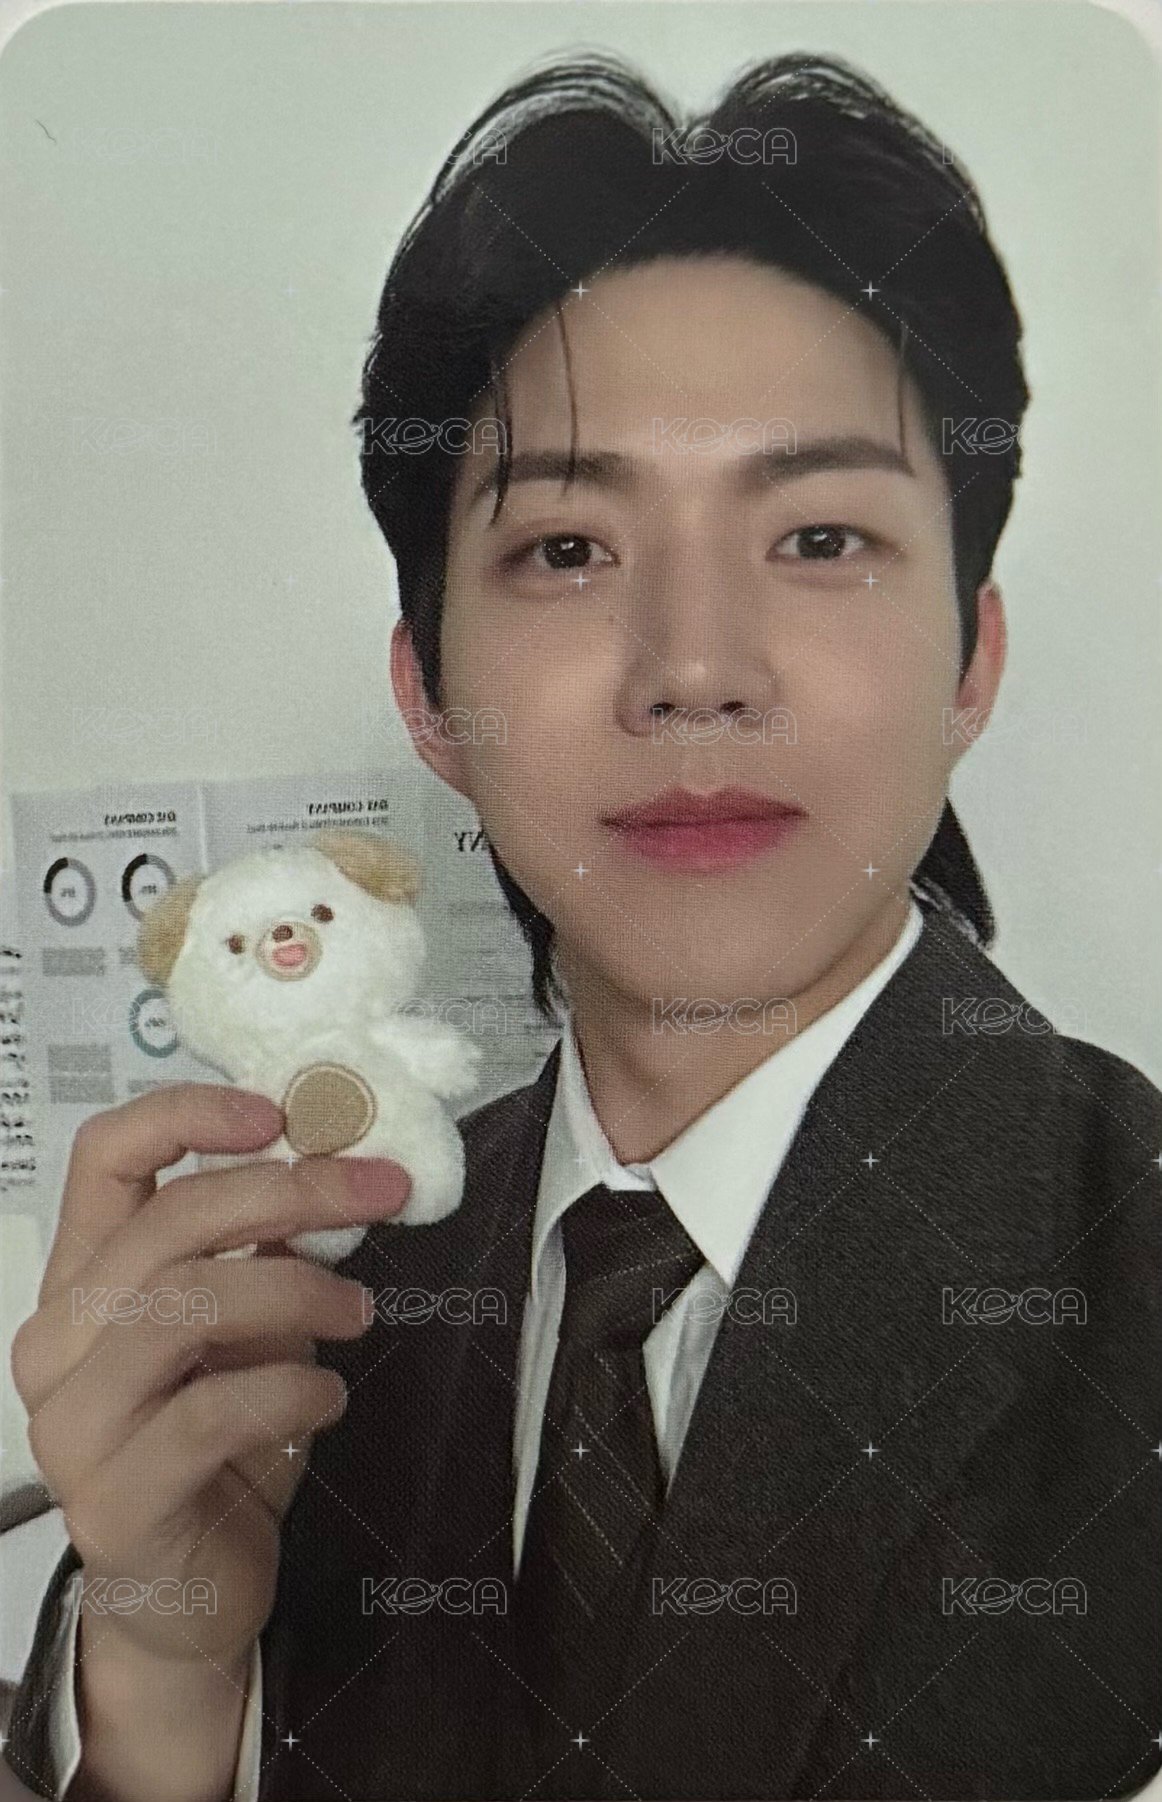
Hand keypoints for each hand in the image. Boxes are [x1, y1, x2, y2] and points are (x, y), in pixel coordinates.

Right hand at [10, 1082, 409, 1674]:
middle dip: (290, 1194)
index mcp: (85, 1280)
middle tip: (378, 1193)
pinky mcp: (115, 1501)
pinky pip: (211, 1412)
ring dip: (296, 1291)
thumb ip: (269, 1250)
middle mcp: (61, 1342)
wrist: (189, 1597)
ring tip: (359, 1312)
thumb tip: (342, 1162)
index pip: (105, 1158)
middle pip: (166, 1224)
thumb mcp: (250, 1327)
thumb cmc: (218, 1446)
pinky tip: (327, 1400)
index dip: (187, 1114)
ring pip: (184, 1306)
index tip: (280, 1112)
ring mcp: (75, 1424)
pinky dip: (291, 1390)